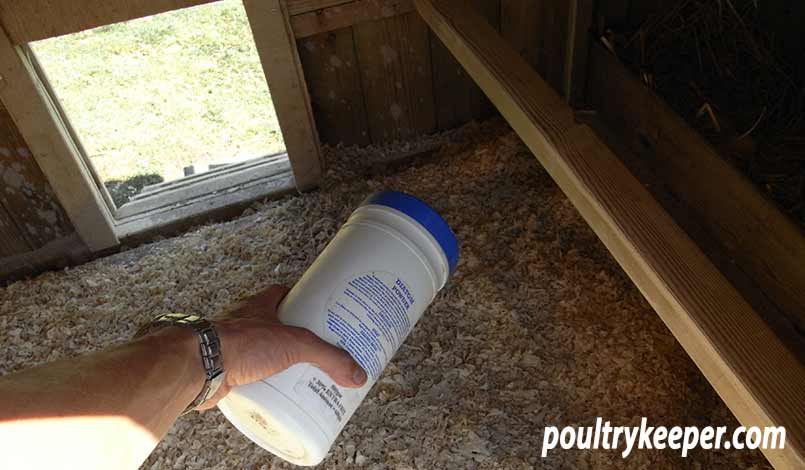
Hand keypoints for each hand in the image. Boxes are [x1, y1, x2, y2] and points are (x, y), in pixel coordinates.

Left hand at [197, 285, 366, 409]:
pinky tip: (275, 395)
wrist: (199, 366)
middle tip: (315, 349)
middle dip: (292, 337)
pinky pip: (249, 377)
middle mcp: (244, 322)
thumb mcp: (294, 343)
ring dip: (276, 361)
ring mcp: (233, 347)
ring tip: (300, 374)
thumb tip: (355, 373)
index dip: (299, 299)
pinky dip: (261, 384)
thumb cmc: (237, 342)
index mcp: (259, 306)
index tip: (316, 309)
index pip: (281, 294)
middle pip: (273, 324)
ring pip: (259, 352)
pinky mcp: (226, 371)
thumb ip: (328, 356)